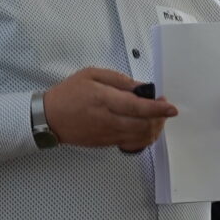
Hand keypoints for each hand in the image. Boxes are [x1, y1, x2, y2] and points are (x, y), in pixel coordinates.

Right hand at [42, 66, 175, 152]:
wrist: (49, 117)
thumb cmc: (69, 93)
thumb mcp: (91, 75)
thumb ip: (119, 80)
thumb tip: (141, 88)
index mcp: (104, 99)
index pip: (136, 106)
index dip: (157, 109)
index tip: (171, 108)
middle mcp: (108, 119)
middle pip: (143, 125)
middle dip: (159, 119)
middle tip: (163, 109)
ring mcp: (108, 134)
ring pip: (140, 137)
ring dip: (154, 129)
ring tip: (156, 118)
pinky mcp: (106, 143)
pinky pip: (132, 144)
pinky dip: (144, 138)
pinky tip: (145, 129)